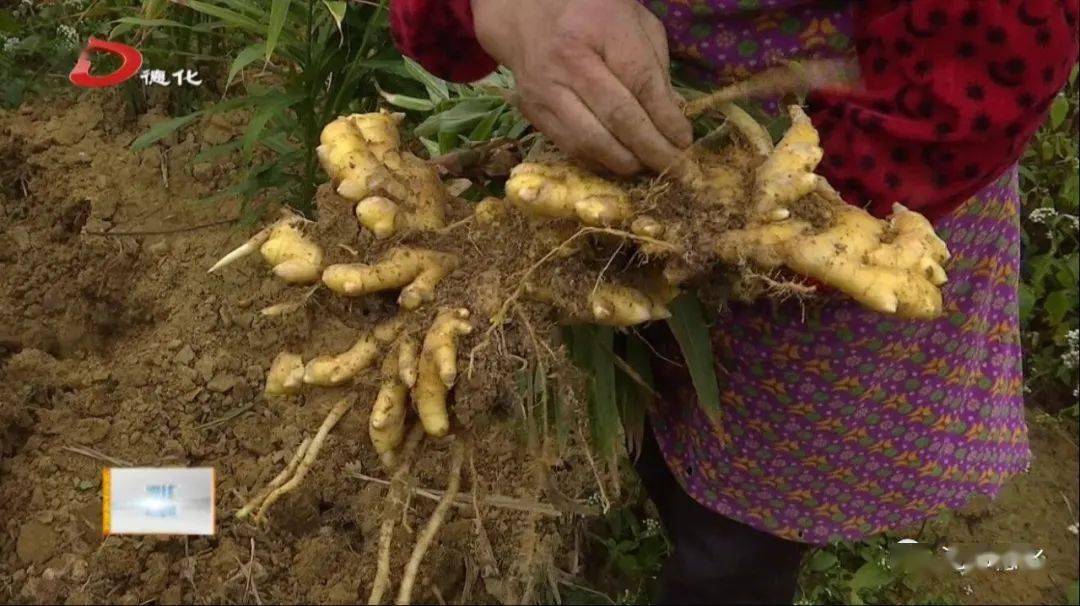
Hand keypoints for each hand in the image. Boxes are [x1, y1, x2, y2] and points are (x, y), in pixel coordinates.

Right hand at [472, 0, 692, 174]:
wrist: (527, 15)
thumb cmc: (592, 15)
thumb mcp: (634, 22)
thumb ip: (656, 65)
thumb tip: (672, 117)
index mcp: (600, 26)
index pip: (641, 82)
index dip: (666, 118)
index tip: (685, 141)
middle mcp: (568, 60)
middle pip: (617, 116)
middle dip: (651, 148)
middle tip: (675, 167)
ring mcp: (545, 89)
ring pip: (591, 140)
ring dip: (625, 161)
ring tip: (648, 167)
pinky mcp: (533, 111)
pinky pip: (570, 147)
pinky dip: (599, 161)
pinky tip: (619, 162)